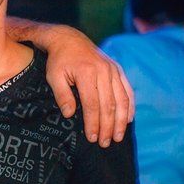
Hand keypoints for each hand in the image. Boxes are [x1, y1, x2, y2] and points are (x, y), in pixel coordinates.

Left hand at [42, 27, 133, 145]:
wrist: (69, 40)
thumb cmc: (59, 61)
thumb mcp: (54, 76)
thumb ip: (62, 95)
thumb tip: (70, 115)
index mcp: (87, 73)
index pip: (92, 104)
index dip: (93, 123)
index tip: (92, 138)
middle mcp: (104, 71)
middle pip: (109, 105)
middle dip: (108, 127)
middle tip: (106, 143)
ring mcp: (113, 70)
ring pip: (121, 99)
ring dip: (121, 121)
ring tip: (118, 137)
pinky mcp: (118, 70)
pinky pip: (127, 90)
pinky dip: (129, 106)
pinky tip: (128, 121)